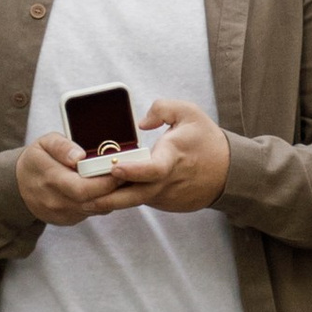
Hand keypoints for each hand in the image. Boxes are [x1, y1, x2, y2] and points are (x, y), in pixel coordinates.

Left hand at [14, 101, 231, 225]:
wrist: (229, 172)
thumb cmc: (206, 139)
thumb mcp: (189, 112)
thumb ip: (162, 108)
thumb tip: (140, 121)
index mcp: (172, 159)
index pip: (150, 169)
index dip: (132, 171)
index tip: (114, 168)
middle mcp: (166, 183)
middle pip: (133, 196)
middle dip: (107, 198)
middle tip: (82, 197)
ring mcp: (164, 197)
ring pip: (133, 200)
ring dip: (111, 200)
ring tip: (84, 197)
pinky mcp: (164, 203)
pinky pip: (141, 200)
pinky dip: (124, 198)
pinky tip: (104, 195)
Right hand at [15, 132, 145, 227]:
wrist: (18, 186)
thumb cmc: (36, 160)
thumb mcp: (44, 143)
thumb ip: (62, 146)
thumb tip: (79, 156)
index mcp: (51, 179)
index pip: (84, 187)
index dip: (106, 181)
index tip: (120, 167)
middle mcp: (56, 201)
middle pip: (94, 201)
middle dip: (114, 188)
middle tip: (126, 173)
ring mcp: (62, 214)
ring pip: (96, 208)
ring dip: (110, 195)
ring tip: (120, 179)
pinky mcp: (68, 220)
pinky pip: (91, 212)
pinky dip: (101, 200)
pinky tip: (105, 188)